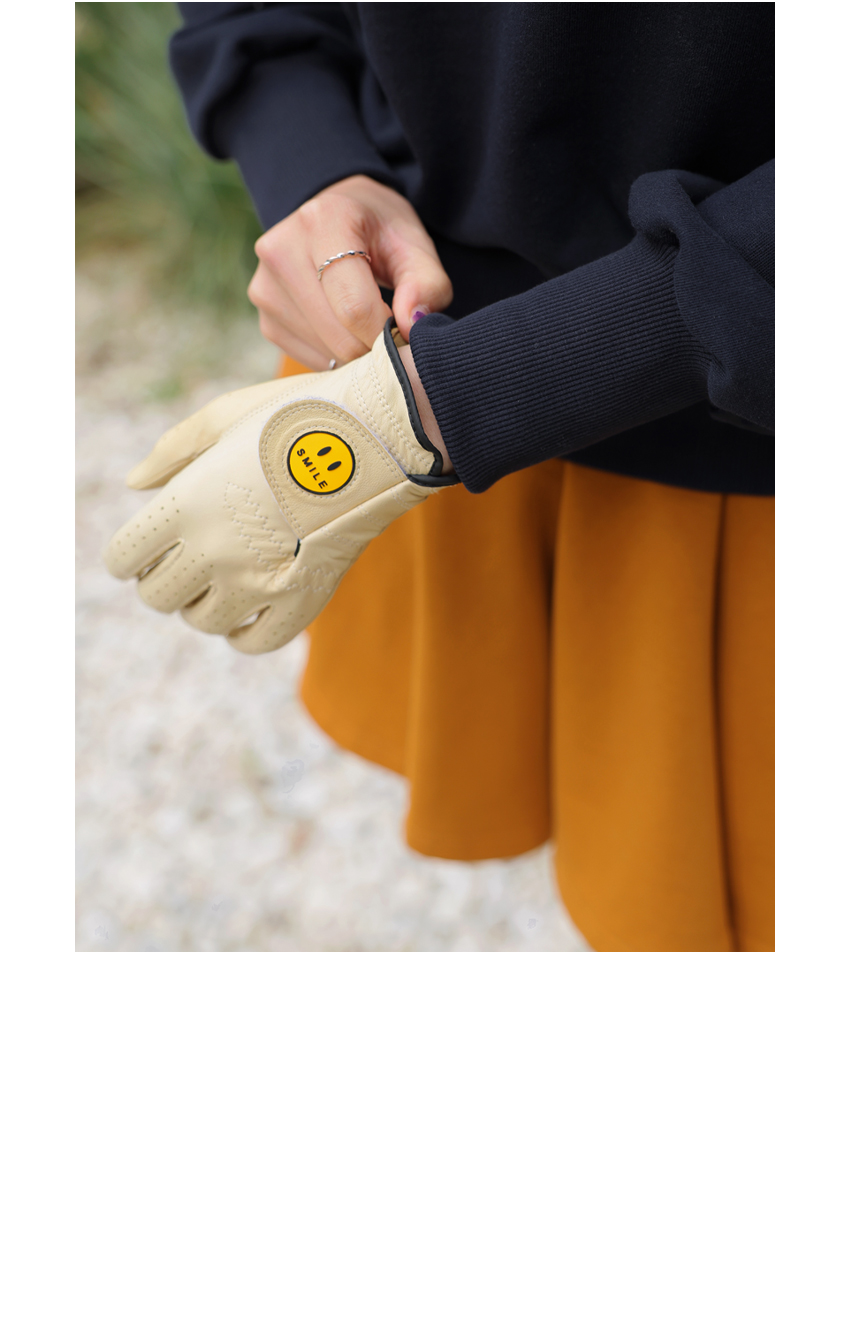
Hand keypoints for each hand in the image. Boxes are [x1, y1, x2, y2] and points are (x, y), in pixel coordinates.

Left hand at [105, 327, 454, 654]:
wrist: (376, 432)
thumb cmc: (296, 415)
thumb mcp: (224, 417)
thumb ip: (171, 452)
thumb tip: (134, 485)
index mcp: (186, 502)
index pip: (124, 558)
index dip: (129, 555)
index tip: (145, 548)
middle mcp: (215, 549)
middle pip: (158, 596)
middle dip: (164, 580)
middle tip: (185, 562)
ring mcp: (259, 581)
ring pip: (202, 621)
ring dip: (203, 604)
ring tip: (222, 579)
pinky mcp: (301, 601)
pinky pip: (254, 642)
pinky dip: (242, 632)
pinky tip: (245, 612)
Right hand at [248, 174, 452, 368]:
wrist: (334, 217)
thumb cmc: (379, 230)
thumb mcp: (413, 243)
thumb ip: (427, 283)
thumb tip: (412, 326)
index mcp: (323, 222)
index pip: (354, 306)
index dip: (386, 332)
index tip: (403, 329)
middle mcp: (281, 251)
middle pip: (338, 335)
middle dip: (373, 346)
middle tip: (389, 329)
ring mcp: (265, 287)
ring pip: (325, 352)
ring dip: (355, 352)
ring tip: (365, 321)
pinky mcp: (264, 318)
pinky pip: (309, 359)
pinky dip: (335, 356)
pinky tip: (343, 328)